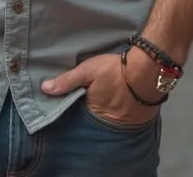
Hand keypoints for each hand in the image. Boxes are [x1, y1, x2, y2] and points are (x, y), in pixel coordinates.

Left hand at [41, 51, 160, 126]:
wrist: (148, 70)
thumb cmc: (115, 70)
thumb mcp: (88, 70)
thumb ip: (67, 81)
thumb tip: (44, 89)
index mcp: (93, 112)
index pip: (78, 112)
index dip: (75, 104)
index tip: (70, 97)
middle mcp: (107, 122)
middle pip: (93, 116)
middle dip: (90, 108)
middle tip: (86, 96)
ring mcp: (123, 121)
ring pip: (108, 116)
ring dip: (105, 108)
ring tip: (101, 97)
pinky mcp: (137, 117)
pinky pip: (123, 116)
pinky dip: (119, 109)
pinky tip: (116, 99)